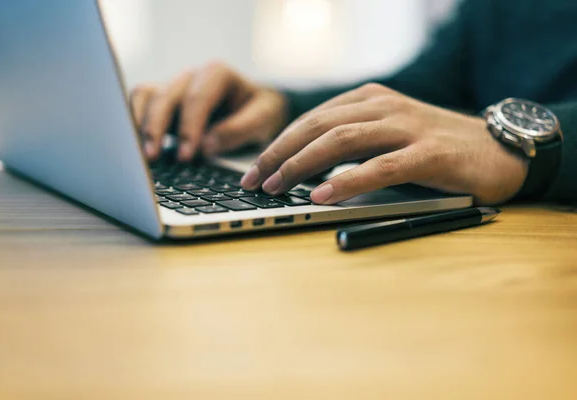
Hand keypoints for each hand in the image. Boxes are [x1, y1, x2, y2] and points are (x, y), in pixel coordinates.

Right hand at [130, 62, 288, 160]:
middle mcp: (192, 76)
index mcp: (218, 74)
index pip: (197, 98)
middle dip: (157, 127)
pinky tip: (134, 146)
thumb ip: (238, 130)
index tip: (185, 155)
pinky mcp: (163, 101)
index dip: (188, 127)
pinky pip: (140, 103)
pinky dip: (133, 122)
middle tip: (153, 157)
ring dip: (140, 125)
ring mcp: (175, 86)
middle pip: (165, 96)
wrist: (257, 106)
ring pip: (146, 96)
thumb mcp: (263, 119)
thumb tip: (205, 146)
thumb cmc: (261, 111)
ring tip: (141, 155)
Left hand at [240, 83, 528, 204]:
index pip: (311, 119)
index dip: (278, 144)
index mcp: (369, 100)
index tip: (254, 169)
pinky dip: (347, 181)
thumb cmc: (437, 147)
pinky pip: (379, 166)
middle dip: (278, 154)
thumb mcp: (388, 135)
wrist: (498, 150)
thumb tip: (306, 172)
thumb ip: (353, 144)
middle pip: (318, 126)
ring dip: (301, 164)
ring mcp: (407, 127)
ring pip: (341, 140)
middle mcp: (384, 107)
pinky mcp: (428, 153)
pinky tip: (322, 195)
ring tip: (276, 187)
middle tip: (252, 180)